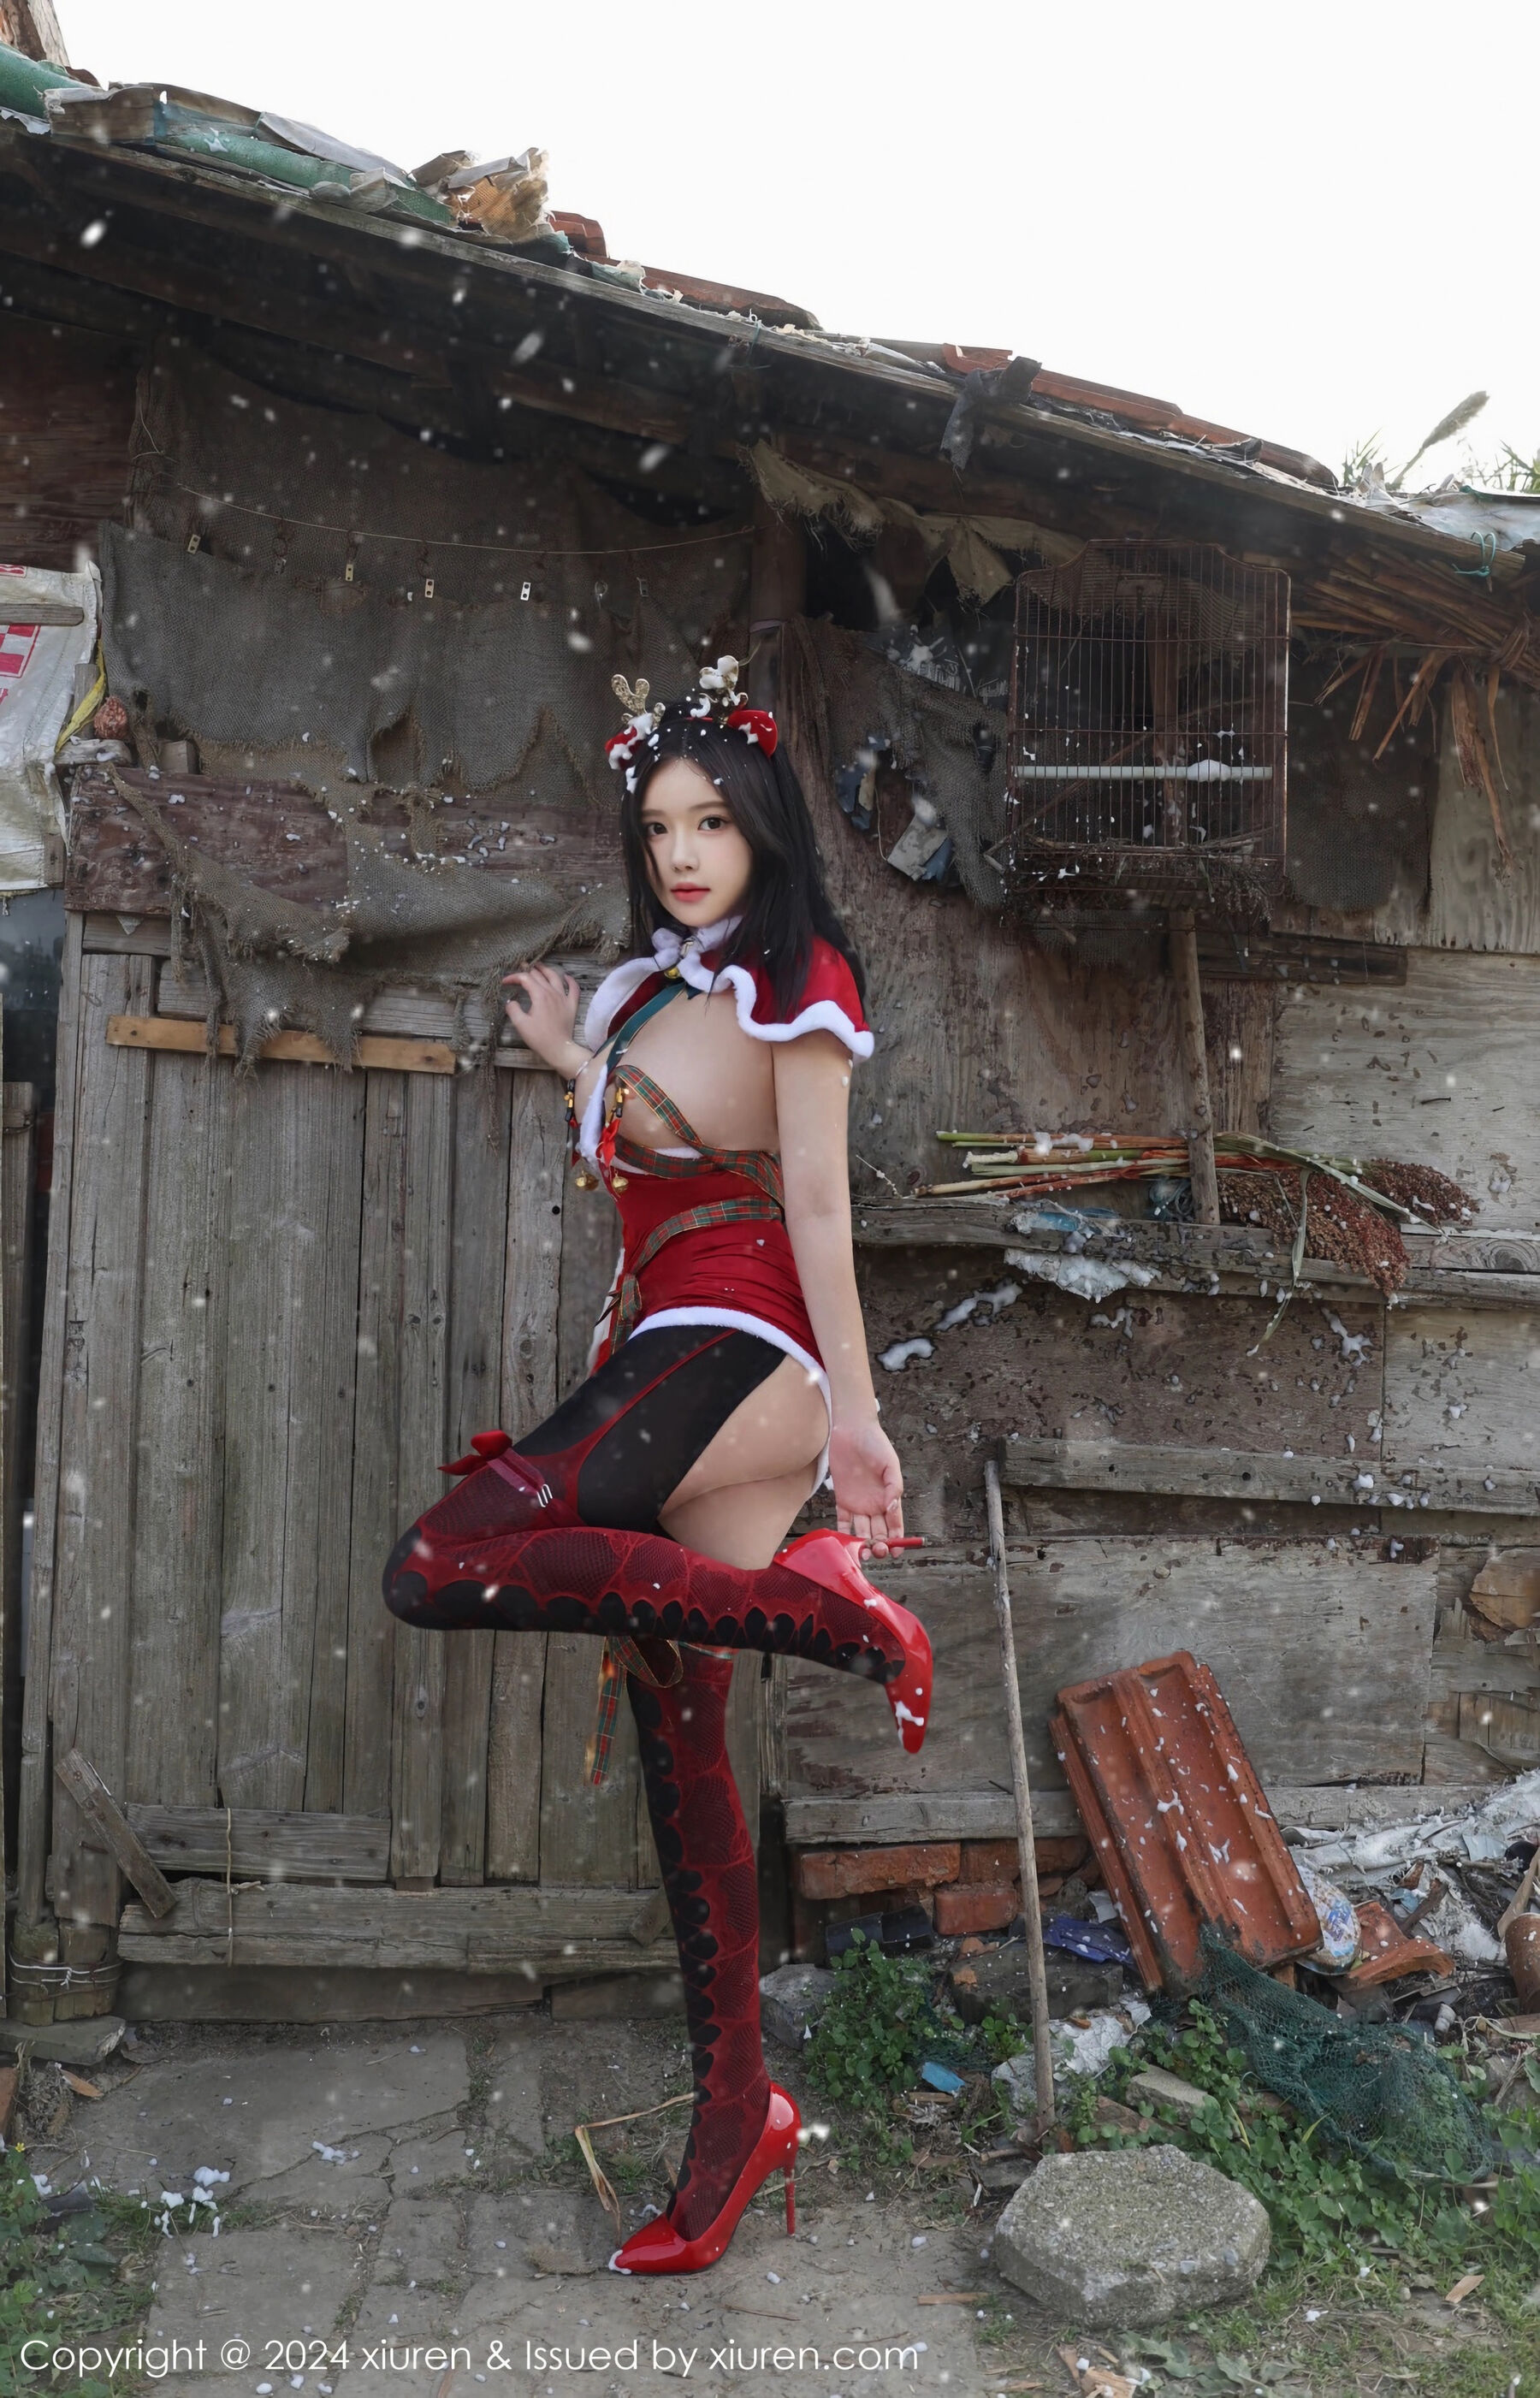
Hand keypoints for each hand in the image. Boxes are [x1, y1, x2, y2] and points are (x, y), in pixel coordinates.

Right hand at [502, 963, 583, 1071]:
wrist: (559, 1048)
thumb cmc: (539, 1037)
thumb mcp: (520, 1024)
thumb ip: (513, 1009)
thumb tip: (511, 1002)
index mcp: (539, 995)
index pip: (525, 979)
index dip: (513, 977)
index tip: (504, 982)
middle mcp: (552, 993)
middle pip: (539, 975)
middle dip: (527, 971)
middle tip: (519, 969)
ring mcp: (564, 998)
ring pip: (555, 977)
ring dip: (546, 970)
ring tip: (538, 966)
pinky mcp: (571, 1005)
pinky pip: (574, 989)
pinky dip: (570, 980)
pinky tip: (566, 976)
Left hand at [829, 1417, 904, 1556]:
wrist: (851, 1430)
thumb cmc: (875, 1444)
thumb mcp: (891, 1464)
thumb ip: (894, 1487)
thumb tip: (893, 1508)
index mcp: (889, 1498)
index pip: (895, 1525)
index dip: (897, 1540)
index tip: (897, 1552)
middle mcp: (875, 1504)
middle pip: (879, 1532)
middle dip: (880, 1545)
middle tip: (878, 1551)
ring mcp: (858, 1503)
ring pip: (861, 1531)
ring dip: (863, 1544)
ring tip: (863, 1554)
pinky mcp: (842, 1499)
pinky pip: (842, 1521)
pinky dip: (843, 1533)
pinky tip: (845, 1543)